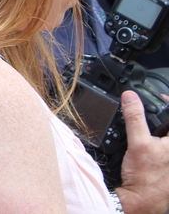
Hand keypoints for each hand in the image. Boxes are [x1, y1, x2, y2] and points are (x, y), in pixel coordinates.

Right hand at [117, 90, 168, 213]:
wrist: (142, 199)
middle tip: (151, 108)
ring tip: (145, 124)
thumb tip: (130, 97)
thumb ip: (135, 118)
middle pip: (167, 127)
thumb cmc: (145, 176)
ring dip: (158, 128)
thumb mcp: (138, 142)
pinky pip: (161, 146)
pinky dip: (155, 139)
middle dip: (161, 117)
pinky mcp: (165, 163)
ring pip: (164, 137)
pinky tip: (143, 141)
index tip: (161, 97)